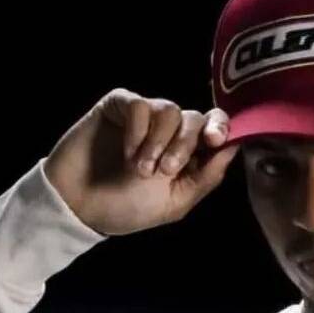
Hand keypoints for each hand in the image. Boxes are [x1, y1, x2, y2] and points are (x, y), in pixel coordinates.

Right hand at [43, 88, 238, 234]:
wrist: (79, 207)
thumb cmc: (126, 207)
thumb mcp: (175, 202)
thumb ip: (206, 176)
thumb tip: (234, 148)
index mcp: (187, 153)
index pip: (215, 127)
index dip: (221, 128)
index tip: (215, 141)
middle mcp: (169, 131)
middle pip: (195, 117)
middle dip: (184, 145)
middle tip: (165, 171)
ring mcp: (144, 116)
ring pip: (169, 109)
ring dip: (158, 142)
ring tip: (140, 169)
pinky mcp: (118, 106)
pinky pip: (139, 105)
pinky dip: (136, 131)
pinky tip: (125, 152)